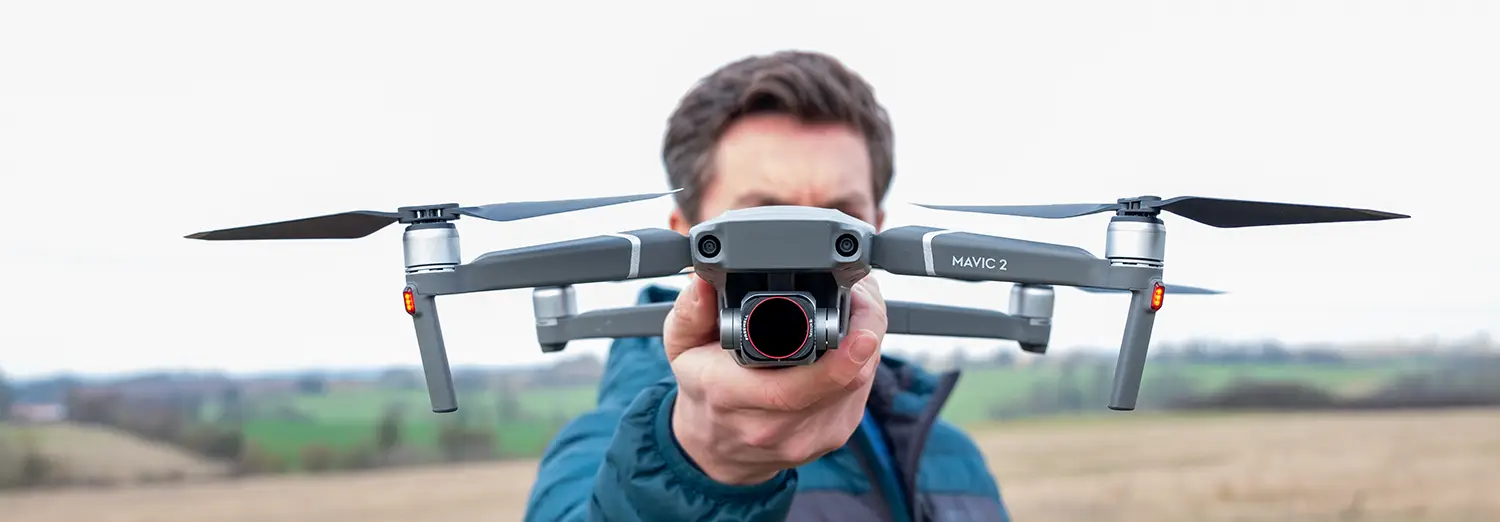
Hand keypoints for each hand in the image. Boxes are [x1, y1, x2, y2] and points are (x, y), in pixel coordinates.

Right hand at [663, 274, 886, 484]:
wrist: (716, 447)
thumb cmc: (704, 391)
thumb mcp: (682, 345)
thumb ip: (691, 310)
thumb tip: (704, 281)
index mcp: (732, 397)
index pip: (791, 388)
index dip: (836, 361)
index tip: (860, 333)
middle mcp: (773, 424)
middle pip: (842, 381)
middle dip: (862, 332)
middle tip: (861, 297)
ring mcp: (808, 436)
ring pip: (858, 384)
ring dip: (864, 344)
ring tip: (852, 312)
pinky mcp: (832, 437)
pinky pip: (860, 394)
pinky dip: (860, 364)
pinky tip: (847, 345)